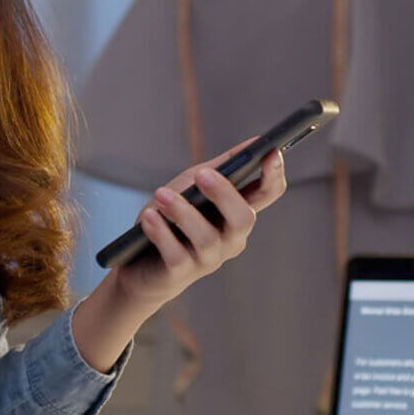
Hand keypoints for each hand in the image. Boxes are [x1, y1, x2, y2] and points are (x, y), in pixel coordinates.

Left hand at [112, 140, 286, 317]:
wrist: (140, 261)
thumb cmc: (173, 217)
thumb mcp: (194, 184)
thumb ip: (222, 167)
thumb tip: (255, 142)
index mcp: (237, 212)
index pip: (268, 193)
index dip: (273, 174)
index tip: (270, 153)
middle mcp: (231, 238)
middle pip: (243, 218)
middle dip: (224, 194)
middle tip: (201, 174)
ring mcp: (208, 258)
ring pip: (206, 237)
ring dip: (182, 212)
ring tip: (161, 195)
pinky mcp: (181, 273)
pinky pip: (176, 254)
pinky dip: (161, 233)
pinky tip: (149, 216)